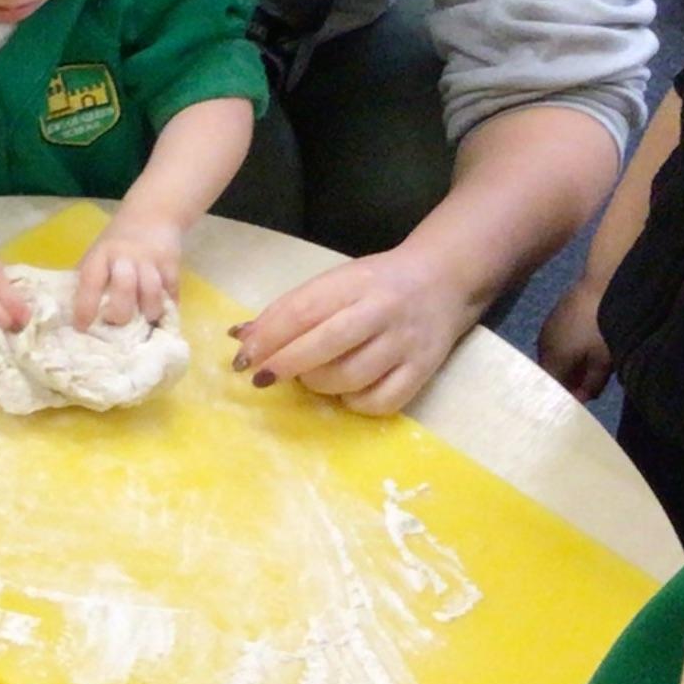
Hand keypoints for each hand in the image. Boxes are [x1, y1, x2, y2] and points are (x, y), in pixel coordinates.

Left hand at [73, 211, 182, 328]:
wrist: (153, 214)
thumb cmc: (117, 242)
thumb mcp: (98, 253)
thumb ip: (90, 279)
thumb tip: (78, 315)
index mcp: (101, 254)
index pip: (90, 281)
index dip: (85, 306)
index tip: (82, 327)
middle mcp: (125, 256)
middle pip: (124, 288)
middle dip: (120, 312)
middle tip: (118, 323)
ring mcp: (150, 260)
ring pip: (151, 290)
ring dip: (149, 310)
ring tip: (146, 318)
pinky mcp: (171, 263)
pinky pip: (172, 289)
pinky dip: (169, 305)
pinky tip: (164, 312)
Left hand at [231, 245, 482, 415]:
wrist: (444, 280)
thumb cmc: (375, 285)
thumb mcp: (335, 283)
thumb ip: (291, 309)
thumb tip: (239, 338)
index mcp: (355, 282)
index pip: (303, 310)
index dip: (268, 337)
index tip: (243, 358)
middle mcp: (382, 310)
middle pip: (326, 344)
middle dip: (286, 364)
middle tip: (263, 378)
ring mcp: (405, 342)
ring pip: (351, 377)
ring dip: (318, 385)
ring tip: (310, 378)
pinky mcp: (423, 370)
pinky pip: (381, 402)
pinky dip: (355, 403)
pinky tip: (347, 393)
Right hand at [537, 274, 613, 400]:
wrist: (604, 281)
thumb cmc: (603, 325)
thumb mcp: (603, 361)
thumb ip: (591, 384)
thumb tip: (583, 399)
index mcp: (552, 359)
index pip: (550, 388)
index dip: (563, 398)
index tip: (578, 404)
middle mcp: (542, 345)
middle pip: (550, 372)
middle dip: (566, 381)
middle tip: (586, 387)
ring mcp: (547, 328)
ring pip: (553, 355)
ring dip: (567, 364)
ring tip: (587, 367)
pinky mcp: (556, 314)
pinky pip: (557, 340)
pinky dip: (567, 349)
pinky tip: (583, 347)